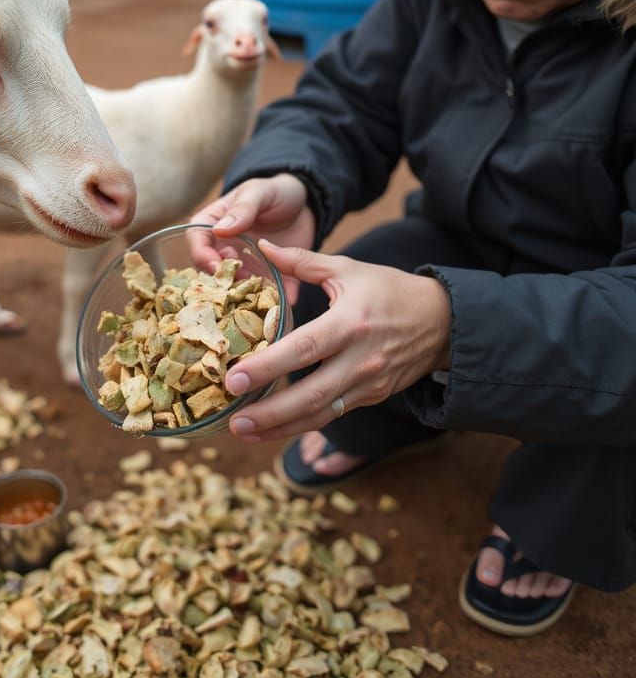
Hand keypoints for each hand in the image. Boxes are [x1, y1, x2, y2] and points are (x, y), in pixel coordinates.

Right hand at [189, 175, 315, 299]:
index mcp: (215, 223)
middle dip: (223, 277)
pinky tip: (287, 298)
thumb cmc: (275, 192)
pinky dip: (277, 297)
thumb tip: (220, 229)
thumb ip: (242, 209)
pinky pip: (270, 291)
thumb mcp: (259, 193)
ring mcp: (246, 265)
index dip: (201, 254)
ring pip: (238, 285)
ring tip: (262, 289)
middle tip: (240, 278)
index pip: (197, 239)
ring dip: (246, 291)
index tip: (215, 264)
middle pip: (212, 268)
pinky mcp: (269, 276)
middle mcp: (225, 248)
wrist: (305, 204)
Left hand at [224, 241, 451, 442]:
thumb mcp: (348, 269)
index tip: (234, 378)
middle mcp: (360, 360)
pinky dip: (301, 425)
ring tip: (243, 431)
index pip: (304, 349)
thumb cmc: (389, 290)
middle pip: (311, 395)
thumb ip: (302, 261)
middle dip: (270, 412)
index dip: (268, 367)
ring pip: (321, 415)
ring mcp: (368, 384)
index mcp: (350, 323)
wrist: (443, 321)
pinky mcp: (371, 398)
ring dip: (280, 428)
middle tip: (233, 421)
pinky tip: (271, 428)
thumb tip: (263, 246)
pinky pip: (332, 415)